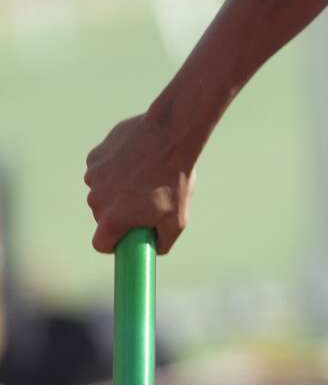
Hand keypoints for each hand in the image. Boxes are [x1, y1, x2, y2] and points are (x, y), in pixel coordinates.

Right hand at [84, 114, 195, 253]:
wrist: (169, 134)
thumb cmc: (174, 178)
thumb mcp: (178, 218)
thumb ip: (164, 241)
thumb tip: (155, 250)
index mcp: (112, 219)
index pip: (101, 244)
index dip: (114, 243)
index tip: (127, 236)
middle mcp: (96, 200)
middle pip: (103, 215)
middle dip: (120, 211)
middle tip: (145, 199)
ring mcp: (93, 176)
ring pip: (102, 191)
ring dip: (118, 188)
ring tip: (144, 175)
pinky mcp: (95, 156)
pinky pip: (102, 169)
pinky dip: (115, 167)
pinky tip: (135, 159)